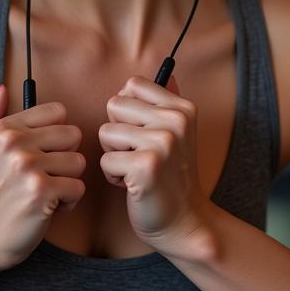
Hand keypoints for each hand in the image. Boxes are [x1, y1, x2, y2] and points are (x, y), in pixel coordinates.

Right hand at [0, 84, 85, 275]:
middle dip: (65, 157)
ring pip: (78, 162)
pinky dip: (68, 202)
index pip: (57, 111)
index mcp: (4, 129)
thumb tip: (1, 89)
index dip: (57, 135)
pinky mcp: (41, 192)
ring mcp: (28, 167)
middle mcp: (15, 143)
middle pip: (73, 135)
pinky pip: (78, 187)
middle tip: (46, 175)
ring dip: (68, 181)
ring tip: (47, 192)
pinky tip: (49, 208)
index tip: (43, 152)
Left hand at [98, 73, 214, 258]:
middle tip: (138, 154)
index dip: (127, 110)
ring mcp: (163, 142)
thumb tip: (167, 69)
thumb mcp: (178, 133)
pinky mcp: (146, 166)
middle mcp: (176, 120)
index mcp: (182, 108)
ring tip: (135, 169)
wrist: (184, 221)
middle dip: (117, 132)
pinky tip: (133, 185)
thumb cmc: (170, 176)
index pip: (132, 85)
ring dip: (114, 155)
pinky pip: (105, 160)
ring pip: (106, 132)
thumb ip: (168, 101)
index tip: (142, 132)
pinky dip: (113, 176)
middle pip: (114, 105)